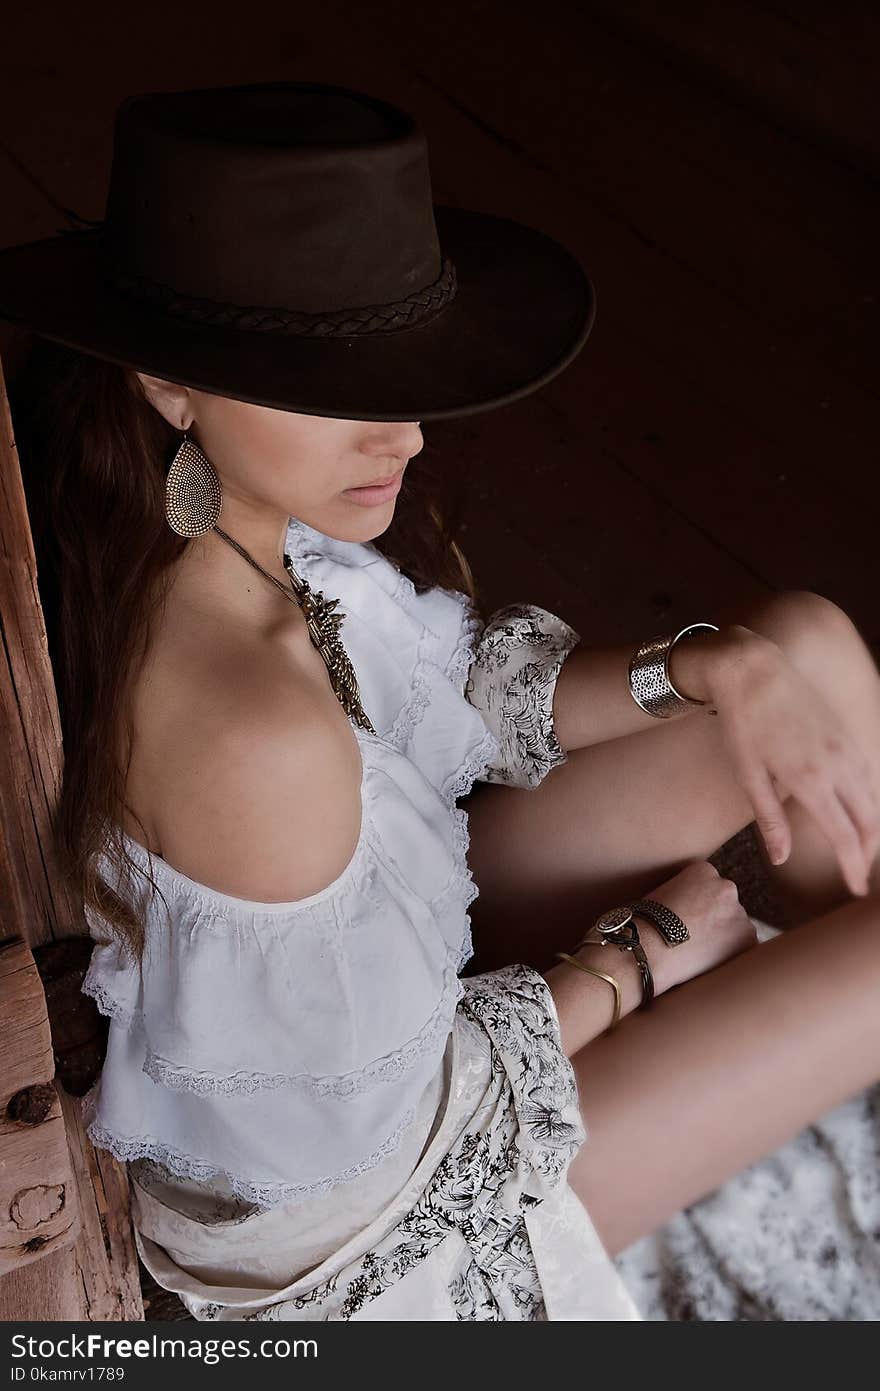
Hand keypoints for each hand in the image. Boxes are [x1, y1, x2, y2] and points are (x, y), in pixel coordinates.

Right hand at [631, 859, 757, 994]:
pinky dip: (731, 955)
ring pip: (735, 925)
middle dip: (714, 918)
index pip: (709, 886)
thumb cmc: (644, 924)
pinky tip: (709, 961)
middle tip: (694, 937)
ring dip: (723, 936)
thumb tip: (689, 905)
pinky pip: (744, 947)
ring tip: (698, 952)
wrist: (649, 949)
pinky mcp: (748, 938)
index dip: (696, 906)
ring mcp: (739, 912)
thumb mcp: (660, 893)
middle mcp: (726, 886)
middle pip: (725, 904)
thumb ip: (683, 893)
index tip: (686, 918)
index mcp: (704, 870)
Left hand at [699, 628, 879, 897]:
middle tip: (856, 875)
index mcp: (810, 780)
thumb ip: (768, 819)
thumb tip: (781, 858)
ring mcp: (845, 746)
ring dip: (871, 827)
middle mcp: (837, 764)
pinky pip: (868, 774)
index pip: (844, 836)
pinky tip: (856, 810)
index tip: (854, 889)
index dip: (852, 867)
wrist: (753, 669)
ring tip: (857, 848)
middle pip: (869, 821)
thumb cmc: (742, 723)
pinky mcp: (845, 732)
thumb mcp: (746, 774)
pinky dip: (868, 799)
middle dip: (867, 853)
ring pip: (873, 798)